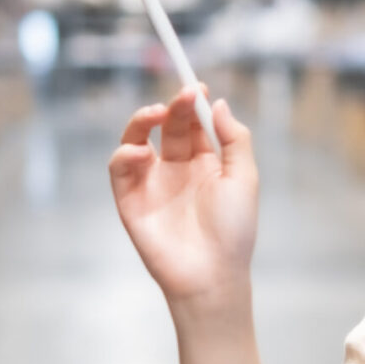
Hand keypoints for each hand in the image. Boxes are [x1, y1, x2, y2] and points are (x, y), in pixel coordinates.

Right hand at [108, 83, 258, 304]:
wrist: (212, 275)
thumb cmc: (234, 231)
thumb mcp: (244, 178)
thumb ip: (234, 139)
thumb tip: (219, 103)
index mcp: (206, 164)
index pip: (194, 124)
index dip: (193, 104)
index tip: (197, 88)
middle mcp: (178, 170)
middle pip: (168, 127)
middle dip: (174, 108)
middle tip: (183, 97)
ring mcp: (152, 184)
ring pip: (137, 140)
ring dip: (141, 121)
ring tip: (155, 114)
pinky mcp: (130, 201)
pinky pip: (120, 169)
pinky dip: (125, 154)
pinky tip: (142, 152)